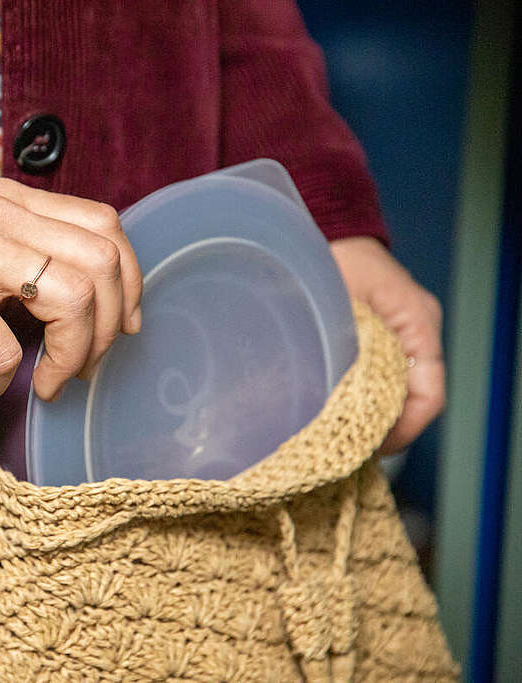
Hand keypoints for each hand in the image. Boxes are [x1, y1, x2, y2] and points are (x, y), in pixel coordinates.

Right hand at [0, 178, 142, 401]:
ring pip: (73, 299)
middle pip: (104, 261)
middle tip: (78, 368)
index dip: (126, 283)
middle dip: (107, 329)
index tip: (116, 327)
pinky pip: (4, 349)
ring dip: (69, 357)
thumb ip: (17, 254)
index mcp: (11, 202)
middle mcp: (0, 216)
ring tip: (39, 382)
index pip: (106, 226)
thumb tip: (74, 307)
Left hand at [329, 236, 444, 452]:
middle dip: (386, 428)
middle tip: (347, 447)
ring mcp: (406, 333)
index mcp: (416, 324)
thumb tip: (333, 399)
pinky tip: (338, 407)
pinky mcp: (387, 333)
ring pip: (401, 388)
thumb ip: (343, 347)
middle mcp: (419, 331)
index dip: (404, 429)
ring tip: (340, 433)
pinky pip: (387, 373)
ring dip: (375, 413)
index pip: (428, 394)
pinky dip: (368, 395)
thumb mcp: (335, 304)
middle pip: (416, 398)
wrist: (328, 227)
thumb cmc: (330, 258)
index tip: (371, 449)